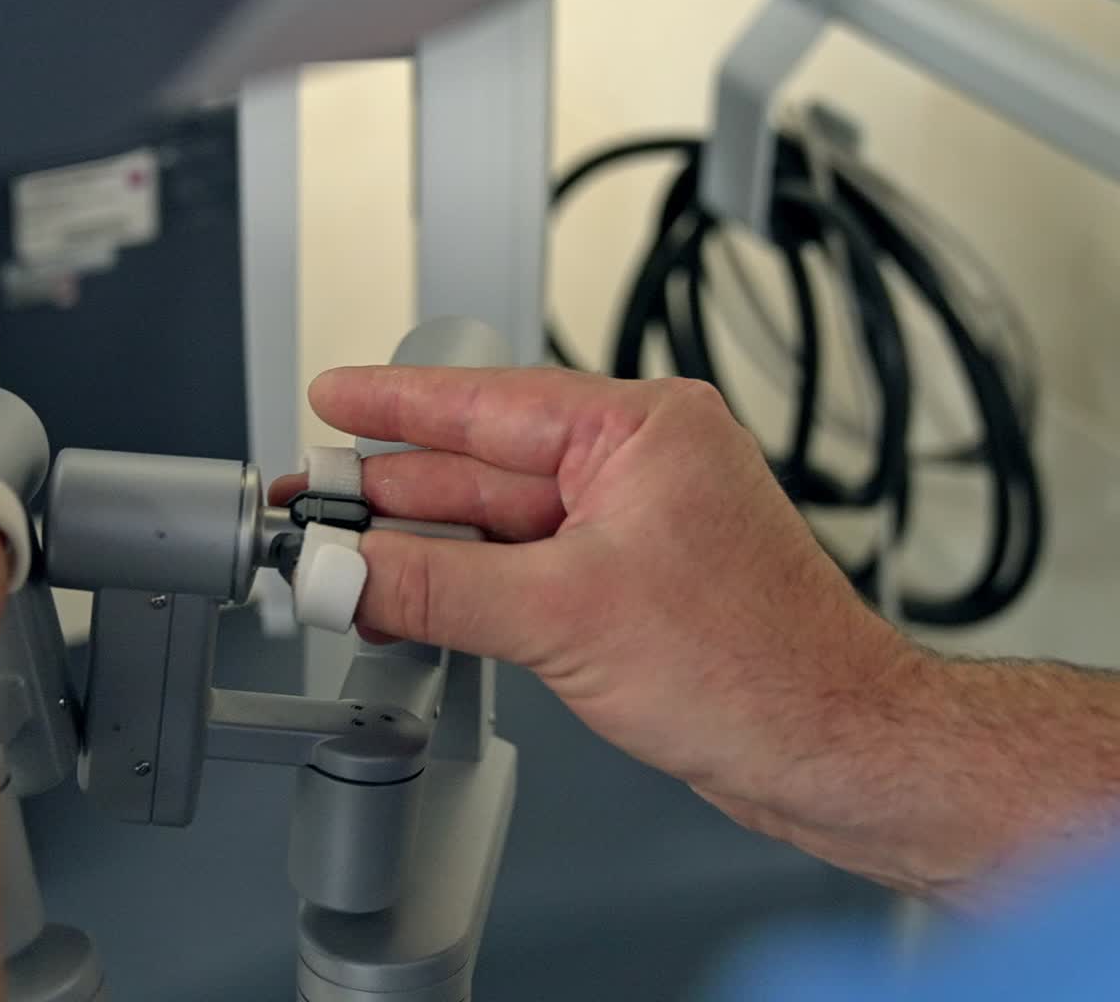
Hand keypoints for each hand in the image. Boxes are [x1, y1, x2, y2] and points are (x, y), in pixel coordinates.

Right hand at [271, 367, 930, 890]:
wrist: (831, 749)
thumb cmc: (761, 666)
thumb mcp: (567, 615)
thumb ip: (440, 587)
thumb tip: (351, 569)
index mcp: (641, 430)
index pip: (488, 402)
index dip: (397, 402)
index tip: (334, 395)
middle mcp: (636, 466)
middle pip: (482, 466)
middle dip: (392, 489)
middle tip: (314, 504)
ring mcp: (629, 527)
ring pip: (495, 524)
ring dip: (419, 546)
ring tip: (338, 558)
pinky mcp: (622, 584)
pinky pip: (519, 568)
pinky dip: (461, 584)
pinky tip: (405, 597)